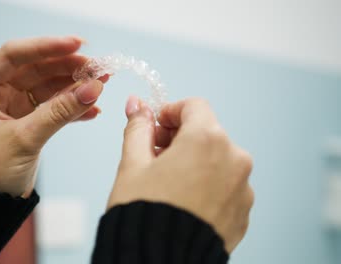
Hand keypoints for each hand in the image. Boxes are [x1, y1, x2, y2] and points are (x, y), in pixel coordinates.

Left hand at [0, 36, 106, 196]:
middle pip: (36, 67)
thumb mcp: (25, 139)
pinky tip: (93, 109)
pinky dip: (72, 107)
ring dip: (75, 86)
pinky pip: (54, 106)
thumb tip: (93, 87)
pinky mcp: (28, 119)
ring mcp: (13, 104)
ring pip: (49, 85)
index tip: (78, 45)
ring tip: (102, 84)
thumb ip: (60, 112)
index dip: (47, 46)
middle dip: (68, 67)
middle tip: (99, 67)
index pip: (14, 55)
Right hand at [108, 96, 253, 252]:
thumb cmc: (144, 213)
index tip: (156, 125)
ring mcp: (243, 188)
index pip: (194, 106)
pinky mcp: (243, 212)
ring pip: (218, 160)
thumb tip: (136, 105)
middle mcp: (233, 160)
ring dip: (195, 162)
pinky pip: (226, 186)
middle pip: (207, 133)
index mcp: (207, 140)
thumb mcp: (132, 164)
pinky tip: (184, 201)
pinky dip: (207, 185)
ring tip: (169, 183)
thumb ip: (138, 128)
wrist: (159, 261)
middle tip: (155, 155)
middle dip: (180, 138)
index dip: (170, 112)